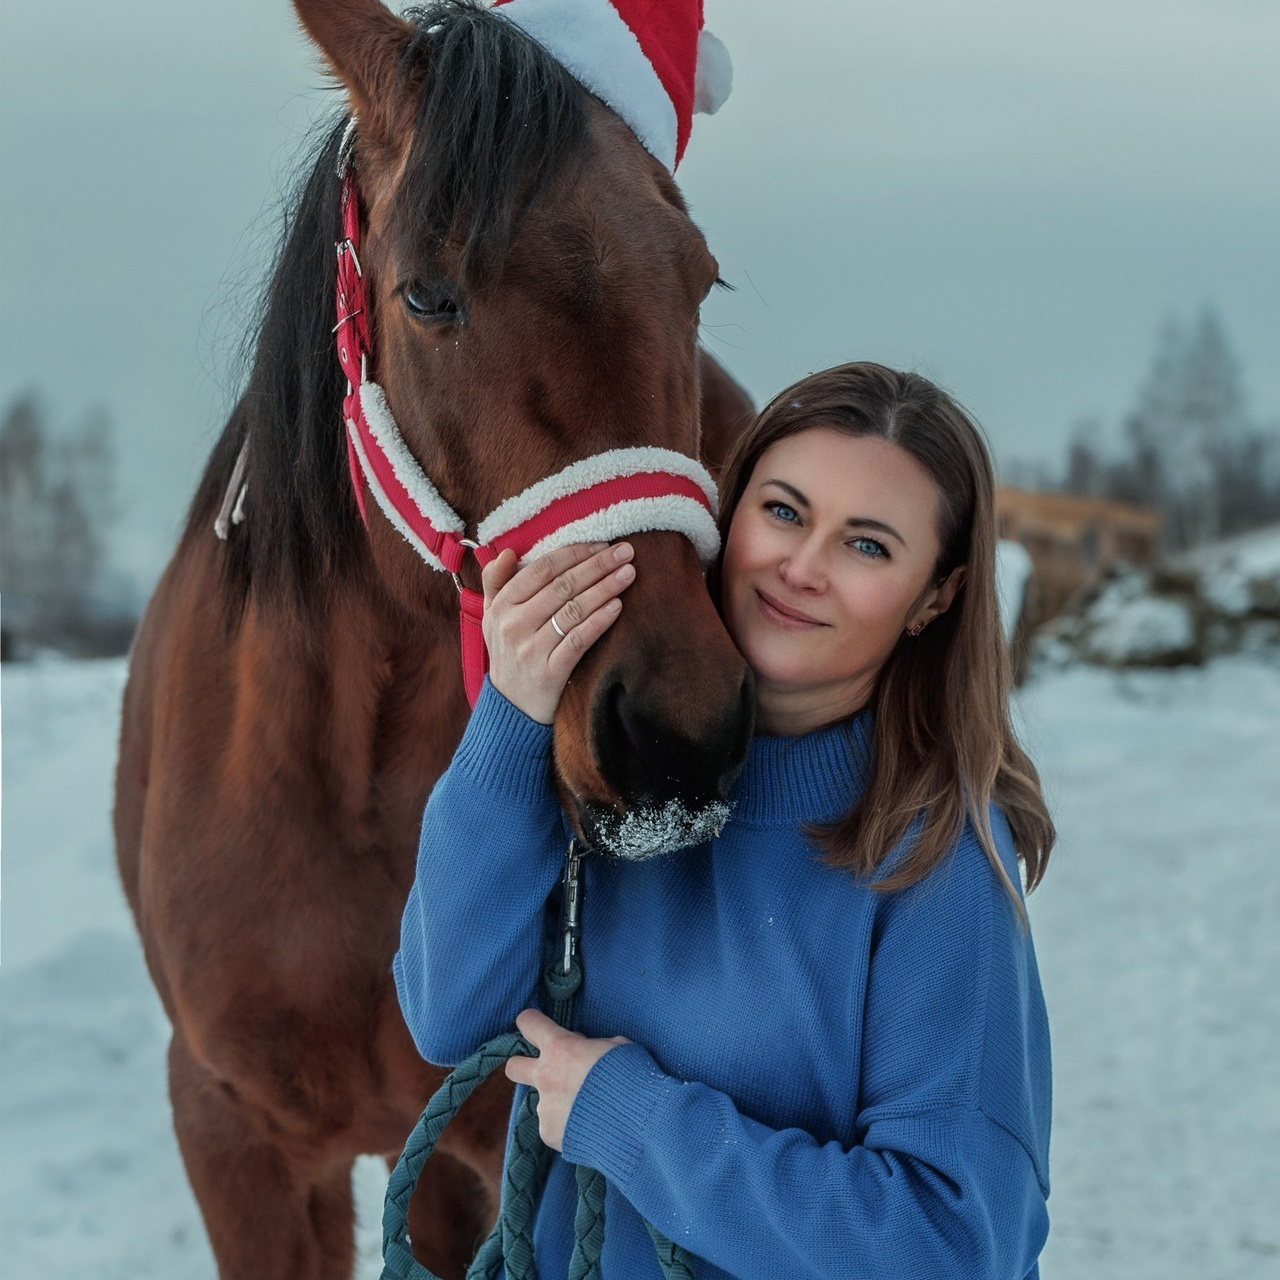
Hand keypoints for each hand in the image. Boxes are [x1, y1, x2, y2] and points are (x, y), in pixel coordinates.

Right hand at [481, 542, 635, 723]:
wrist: (511, 707)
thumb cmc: (509, 653)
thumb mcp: (493, 617)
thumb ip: (496, 582)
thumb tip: (507, 552)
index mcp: (501, 605)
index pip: (541, 569)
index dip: (574, 554)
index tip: (601, 545)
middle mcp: (513, 625)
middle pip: (562, 586)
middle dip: (597, 566)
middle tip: (625, 552)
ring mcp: (531, 650)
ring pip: (572, 610)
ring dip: (604, 588)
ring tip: (628, 574)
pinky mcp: (549, 673)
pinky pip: (578, 641)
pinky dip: (598, 622)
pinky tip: (617, 607)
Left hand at [504, 1009, 629, 1151]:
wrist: (634, 1121)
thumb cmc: (631, 1076)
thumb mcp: (617, 1047)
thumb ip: (595, 1046)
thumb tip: (587, 1051)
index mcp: (561, 1048)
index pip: (530, 1023)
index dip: (531, 1022)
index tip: (535, 1024)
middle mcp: (545, 1075)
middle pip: (513, 1066)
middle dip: (522, 1065)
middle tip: (544, 1070)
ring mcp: (545, 1106)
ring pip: (544, 1101)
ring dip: (560, 1102)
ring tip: (587, 1110)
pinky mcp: (549, 1133)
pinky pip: (554, 1126)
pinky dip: (568, 1126)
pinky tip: (588, 1128)